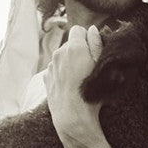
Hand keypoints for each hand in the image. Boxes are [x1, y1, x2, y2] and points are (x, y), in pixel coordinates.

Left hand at [46, 24, 103, 141]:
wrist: (73, 117)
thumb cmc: (91, 93)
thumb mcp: (101, 66)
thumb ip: (96, 44)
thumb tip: (93, 30)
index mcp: (74, 47)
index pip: (78, 30)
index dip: (86, 39)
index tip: (92, 51)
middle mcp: (59, 53)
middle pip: (69, 44)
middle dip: (78, 50)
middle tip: (87, 67)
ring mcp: (51, 65)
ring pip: (62, 56)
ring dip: (69, 62)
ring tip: (78, 79)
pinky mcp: (46, 77)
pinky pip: (55, 69)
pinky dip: (61, 73)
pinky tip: (69, 85)